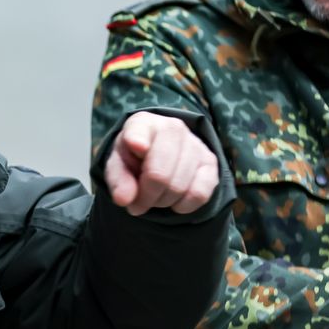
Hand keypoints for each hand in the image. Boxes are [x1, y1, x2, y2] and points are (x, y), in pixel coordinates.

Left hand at [103, 112, 217, 215]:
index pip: (139, 132)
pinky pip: (199, 194)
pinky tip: (174, 200)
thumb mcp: (118, 166)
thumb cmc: (133, 159)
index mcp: (142, 123)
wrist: (158, 156)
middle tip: (138, 202)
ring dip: (163, 202)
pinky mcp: (211, 162)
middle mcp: (172, 127)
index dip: (138, 140)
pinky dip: (183, 205)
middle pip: (159, 175)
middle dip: (146, 197)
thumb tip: (124, 199)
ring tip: (155, 197)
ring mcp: (195, 143)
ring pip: (179, 188)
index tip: (137, 147)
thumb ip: (118, 180)